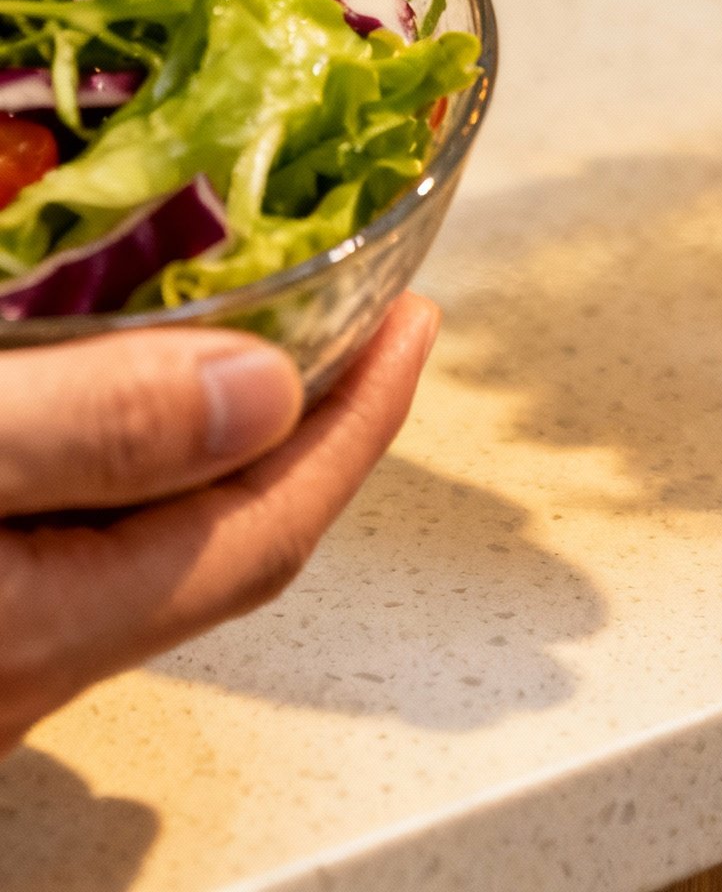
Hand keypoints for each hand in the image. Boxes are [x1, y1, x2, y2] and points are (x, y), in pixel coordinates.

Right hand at [0, 296, 434, 753]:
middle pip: (229, 547)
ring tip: (271, 346)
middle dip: (314, 429)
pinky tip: (125, 406)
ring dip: (225, 447)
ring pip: (157, 549)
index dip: (356, 420)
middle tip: (366, 322)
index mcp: (45, 627)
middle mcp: (25, 672)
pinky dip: (142, 463)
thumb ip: (95, 427)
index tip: (411, 322)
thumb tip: (265, 392)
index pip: (266, 530)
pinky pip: (90, 544)